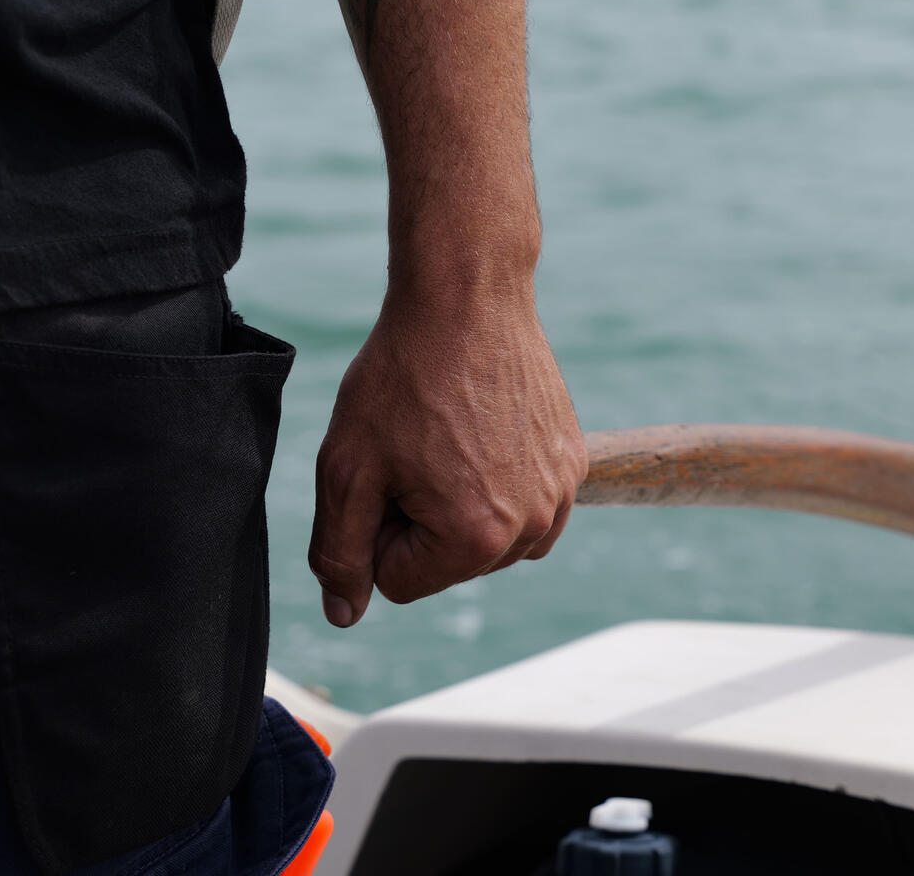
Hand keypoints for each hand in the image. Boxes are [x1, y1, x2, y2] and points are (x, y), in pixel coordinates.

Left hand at [308, 285, 586, 626]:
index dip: (376, 527)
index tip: (385, 468)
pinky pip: (522, 504)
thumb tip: (343, 615)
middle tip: (416, 446)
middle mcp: (532, 528)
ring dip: (459, 503)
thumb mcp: (348, 468)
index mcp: (474, 540)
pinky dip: (496, 480)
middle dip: (420, 518)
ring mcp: (561, 495)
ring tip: (448, 437)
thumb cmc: (403, 377)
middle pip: (447, 565)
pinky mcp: (573, 463)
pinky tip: (481, 430)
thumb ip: (339, 553)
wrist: (468, 297)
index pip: (398, 582)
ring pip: (485, 538)